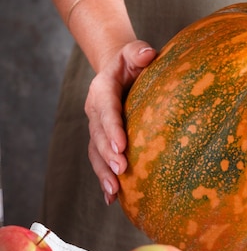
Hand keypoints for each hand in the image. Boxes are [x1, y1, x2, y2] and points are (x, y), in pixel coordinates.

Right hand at [85, 40, 156, 203]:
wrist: (119, 70)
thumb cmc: (132, 61)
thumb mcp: (134, 52)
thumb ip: (139, 52)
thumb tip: (148, 54)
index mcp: (102, 90)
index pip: (106, 110)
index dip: (112, 128)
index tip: (121, 145)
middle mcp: (95, 110)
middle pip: (98, 135)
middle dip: (108, 155)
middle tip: (122, 171)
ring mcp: (97, 127)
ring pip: (96, 152)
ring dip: (103, 173)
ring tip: (114, 192)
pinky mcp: (102, 139)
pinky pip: (100, 160)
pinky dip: (104, 179)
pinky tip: (112, 199)